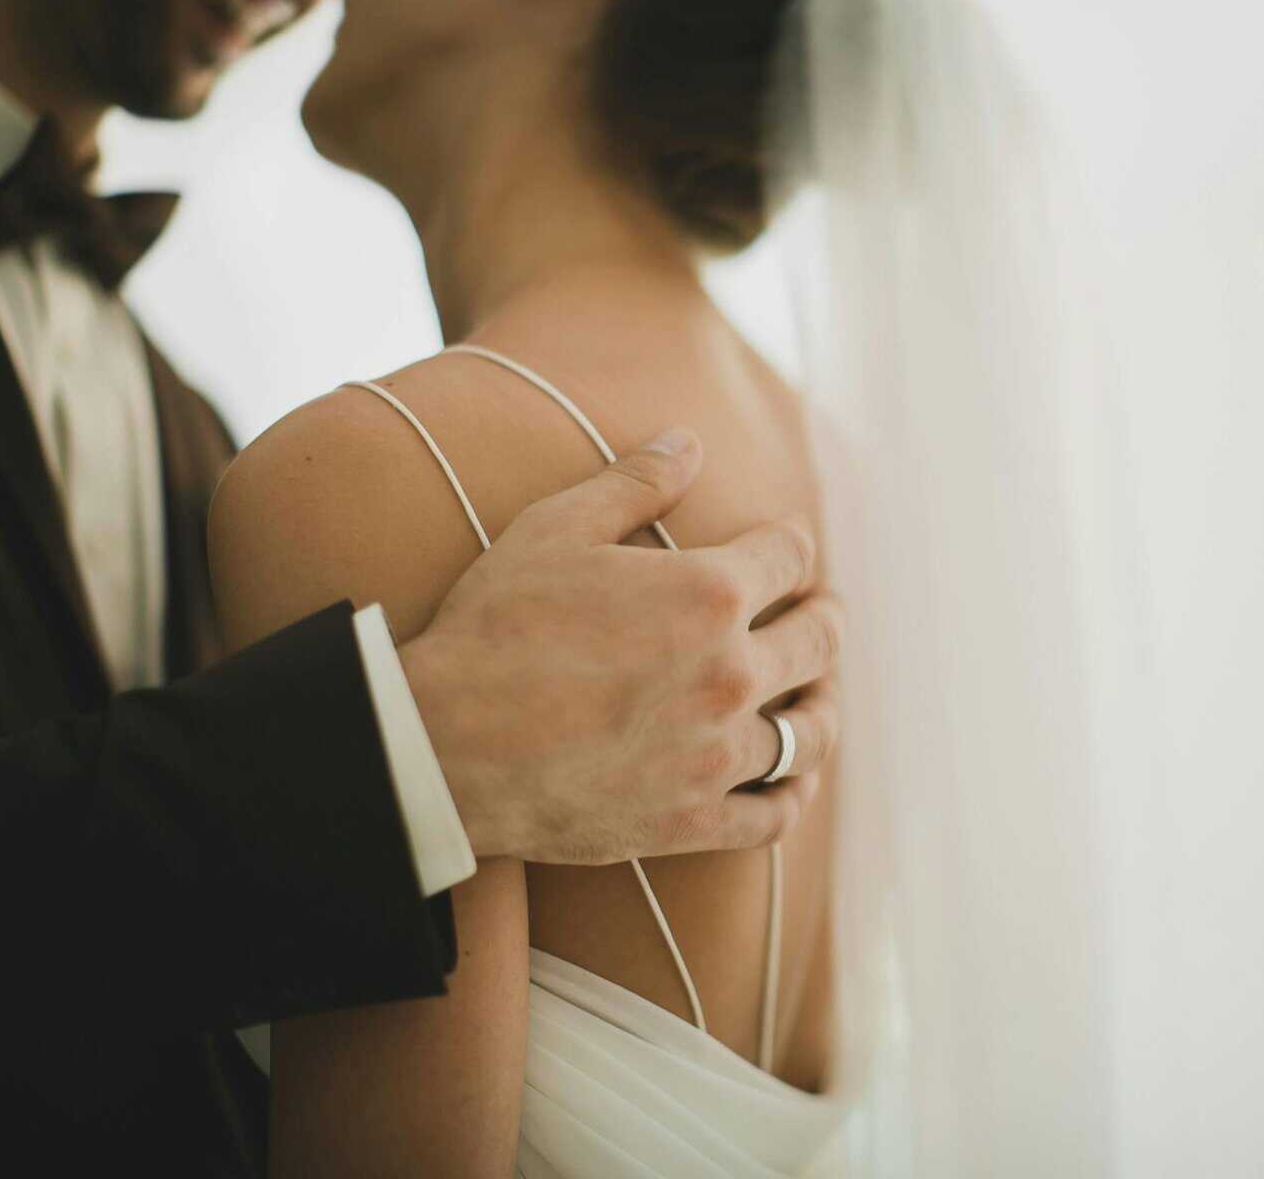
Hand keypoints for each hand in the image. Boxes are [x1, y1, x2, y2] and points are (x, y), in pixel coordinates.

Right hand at [399, 429, 841, 863]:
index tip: (785, 549)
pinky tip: (793, 782)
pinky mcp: (692, 821)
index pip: (790, 555)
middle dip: (822, 617)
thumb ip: (634, 483)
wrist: (440, 746)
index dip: (789, 545)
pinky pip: (773, 815)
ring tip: (819, 697)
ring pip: (809, 734)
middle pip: (819, 641)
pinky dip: (792, 796)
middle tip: (821, 613)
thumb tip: (688, 441)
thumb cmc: (493, 629)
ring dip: (822, 708)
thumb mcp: (556, 529)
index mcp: (710, 594)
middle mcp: (730, 674)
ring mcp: (715, 754)